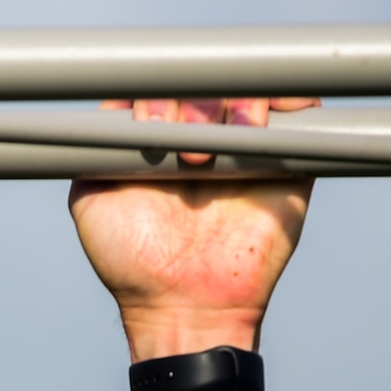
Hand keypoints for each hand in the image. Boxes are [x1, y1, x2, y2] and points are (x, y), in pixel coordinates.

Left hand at [69, 98, 315, 361]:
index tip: (150, 126)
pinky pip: (299, 113)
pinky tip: (265, 118)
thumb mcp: (90, 199)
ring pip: (249, 92)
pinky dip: (290, 101)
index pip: (161, 88)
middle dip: (193, 102)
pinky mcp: (285, 162)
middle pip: (205, 84)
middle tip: (181, 142)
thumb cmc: (132, 263)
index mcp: (157, 140)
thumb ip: (93, 150)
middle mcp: (202, 136)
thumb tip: (104, 109)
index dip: (155, 94)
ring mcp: (244, 147)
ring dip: (236, 104)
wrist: (185, 306)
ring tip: (219, 146)